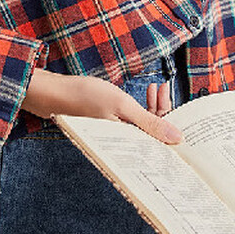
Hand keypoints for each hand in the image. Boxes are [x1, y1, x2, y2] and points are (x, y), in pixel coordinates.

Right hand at [21, 69, 182, 143]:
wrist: (56, 92)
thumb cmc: (86, 98)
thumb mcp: (122, 105)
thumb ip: (150, 122)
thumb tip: (178, 138)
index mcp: (127, 146)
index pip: (159, 142)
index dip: (170, 122)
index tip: (174, 100)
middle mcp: (123, 144)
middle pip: (154, 134)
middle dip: (162, 111)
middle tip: (162, 87)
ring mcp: (118, 134)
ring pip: (145, 126)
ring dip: (153, 106)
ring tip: (155, 87)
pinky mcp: (113, 125)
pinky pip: (135, 121)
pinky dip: (142, 106)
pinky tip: (147, 91)